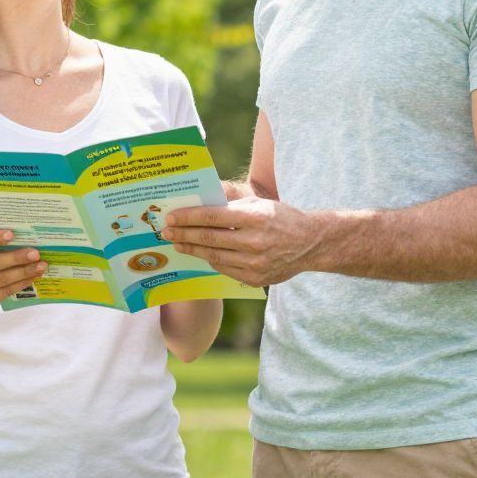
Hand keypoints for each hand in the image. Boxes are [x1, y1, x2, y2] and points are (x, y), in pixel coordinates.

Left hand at [162, 198, 319, 286]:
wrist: (310, 243)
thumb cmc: (281, 217)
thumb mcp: (259, 202)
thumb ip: (231, 202)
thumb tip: (201, 199)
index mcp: (255, 217)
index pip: (213, 217)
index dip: (188, 217)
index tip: (171, 217)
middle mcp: (255, 242)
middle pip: (210, 238)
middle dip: (184, 235)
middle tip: (166, 232)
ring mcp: (256, 263)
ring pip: (214, 257)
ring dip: (192, 250)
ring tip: (178, 244)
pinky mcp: (256, 278)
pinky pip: (225, 269)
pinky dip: (210, 261)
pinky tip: (200, 254)